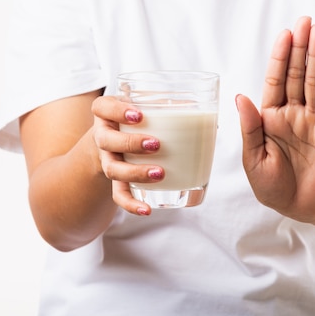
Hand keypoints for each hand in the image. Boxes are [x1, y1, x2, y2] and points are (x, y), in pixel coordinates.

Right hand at [91, 96, 162, 215]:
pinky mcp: (116, 179)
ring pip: (113, 169)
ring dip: (135, 172)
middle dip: (130, 143)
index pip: (103, 107)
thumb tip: (211, 120)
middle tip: (156, 144)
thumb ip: (169, 106)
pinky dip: (131, 204)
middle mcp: (103, 135)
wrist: (115, 139)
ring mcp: (108, 159)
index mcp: (108, 113)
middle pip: (106, 140)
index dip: (117, 111)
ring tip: (160, 173)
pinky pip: (119, 194)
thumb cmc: (138, 118)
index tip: (140, 115)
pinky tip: (147, 209)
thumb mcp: (147, 106)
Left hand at [235, 17, 314, 222]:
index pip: (275, 81)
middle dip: (300, 47)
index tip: (285, 34)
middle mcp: (292, 114)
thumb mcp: (253, 159)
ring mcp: (313, 121)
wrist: (300, 207)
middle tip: (306, 20)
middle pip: (297, 74)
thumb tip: (240, 96)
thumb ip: (249, 128)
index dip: (280, 57)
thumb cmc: (272, 186)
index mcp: (269, 118)